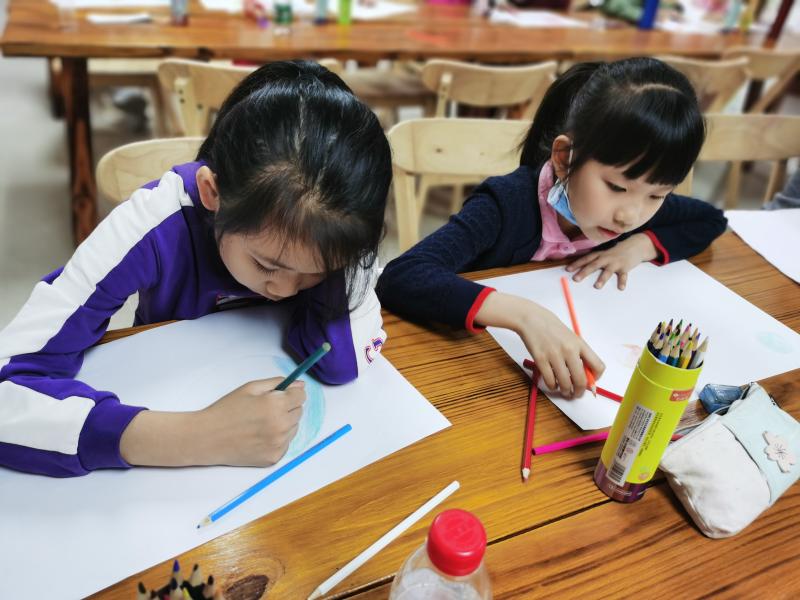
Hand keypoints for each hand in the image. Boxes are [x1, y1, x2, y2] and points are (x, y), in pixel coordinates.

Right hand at [120, 377, 305, 467]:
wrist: (207, 438)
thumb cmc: (226, 410)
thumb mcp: (250, 388)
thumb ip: (278, 383)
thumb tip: (300, 385)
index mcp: (276, 405)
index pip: (301, 396)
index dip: (291, 393)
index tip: (281, 395)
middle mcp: (281, 426)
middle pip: (299, 412)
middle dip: (287, 407)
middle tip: (265, 409)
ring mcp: (278, 444)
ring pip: (294, 428)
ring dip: (284, 424)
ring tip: (260, 423)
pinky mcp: (274, 458)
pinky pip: (285, 444)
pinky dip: (277, 439)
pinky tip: (259, 436)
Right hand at [516, 303, 605, 397]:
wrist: (532, 319)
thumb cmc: (551, 328)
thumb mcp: (571, 337)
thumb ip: (578, 353)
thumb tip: (584, 374)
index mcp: (579, 344)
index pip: (597, 366)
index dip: (596, 379)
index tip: (591, 382)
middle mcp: (569, 350)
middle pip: (581, 380)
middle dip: (580, 392)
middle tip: (576, 394)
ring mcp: (554, 355)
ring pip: (565, 383)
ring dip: (566, 392)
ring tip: (564, 391)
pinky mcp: (540, 359)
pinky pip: (550, 381)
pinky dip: (552, 386)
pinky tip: (553, 384)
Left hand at [566, 233, 657, 289]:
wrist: (634, 246)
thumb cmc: (615, 252)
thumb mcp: (604, 253)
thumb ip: (594, 260)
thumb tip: (579, 269)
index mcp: (599, 255)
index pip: (586, 259)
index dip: (577, 264)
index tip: (567, 269)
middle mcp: (606, 258)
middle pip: (594, 265)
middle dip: (584, 272)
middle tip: (576, 279)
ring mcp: (616, 263)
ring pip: (608, 271)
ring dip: (602, 278)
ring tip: (597, 286)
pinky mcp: (625, 267)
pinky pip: (623, 276)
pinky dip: (622, 281)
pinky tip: (620, 288)